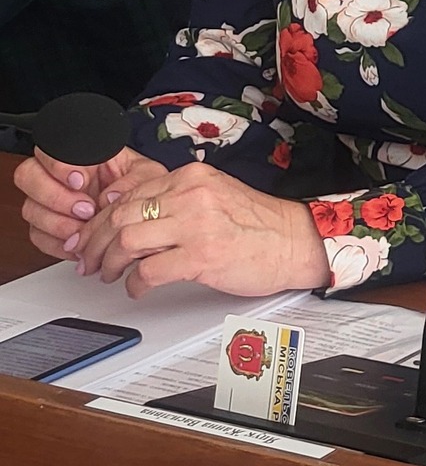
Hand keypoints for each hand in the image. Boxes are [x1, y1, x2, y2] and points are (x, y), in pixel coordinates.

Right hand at [15, 146, 162, 261]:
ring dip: (57, 222)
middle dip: (54, 196)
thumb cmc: (140, 187)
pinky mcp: (45, 227)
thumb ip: (134, 180)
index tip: (80, 180)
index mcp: (80, 155)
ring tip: (86, 227)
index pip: (50, 149)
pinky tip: (79, 242)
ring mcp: (48, 201)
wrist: (138, 215)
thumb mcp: (148, 175)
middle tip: (85, 209)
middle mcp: (58, 176)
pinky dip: (57, 242)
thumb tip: (112, 195)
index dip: (58, 166)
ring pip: (30, 208)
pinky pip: (37, 235)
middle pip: (27, 175)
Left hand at [73, 161, 328, 297]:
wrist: (295, 241)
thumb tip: (126, 213)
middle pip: (120, 217)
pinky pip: (147, 272)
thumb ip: (175, 199)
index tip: (91, 237)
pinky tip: (137, 288)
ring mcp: (197, 225)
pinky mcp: (202, 257)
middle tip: (90, 260)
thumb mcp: (214, 195)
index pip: (128, 195)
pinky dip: (134, 285)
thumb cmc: (257, 224)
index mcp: (192, 176)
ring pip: (126, 242)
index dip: (101, 220)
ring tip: (110, 275)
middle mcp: (192, 195)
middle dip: (96, 244)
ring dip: (109, 264)